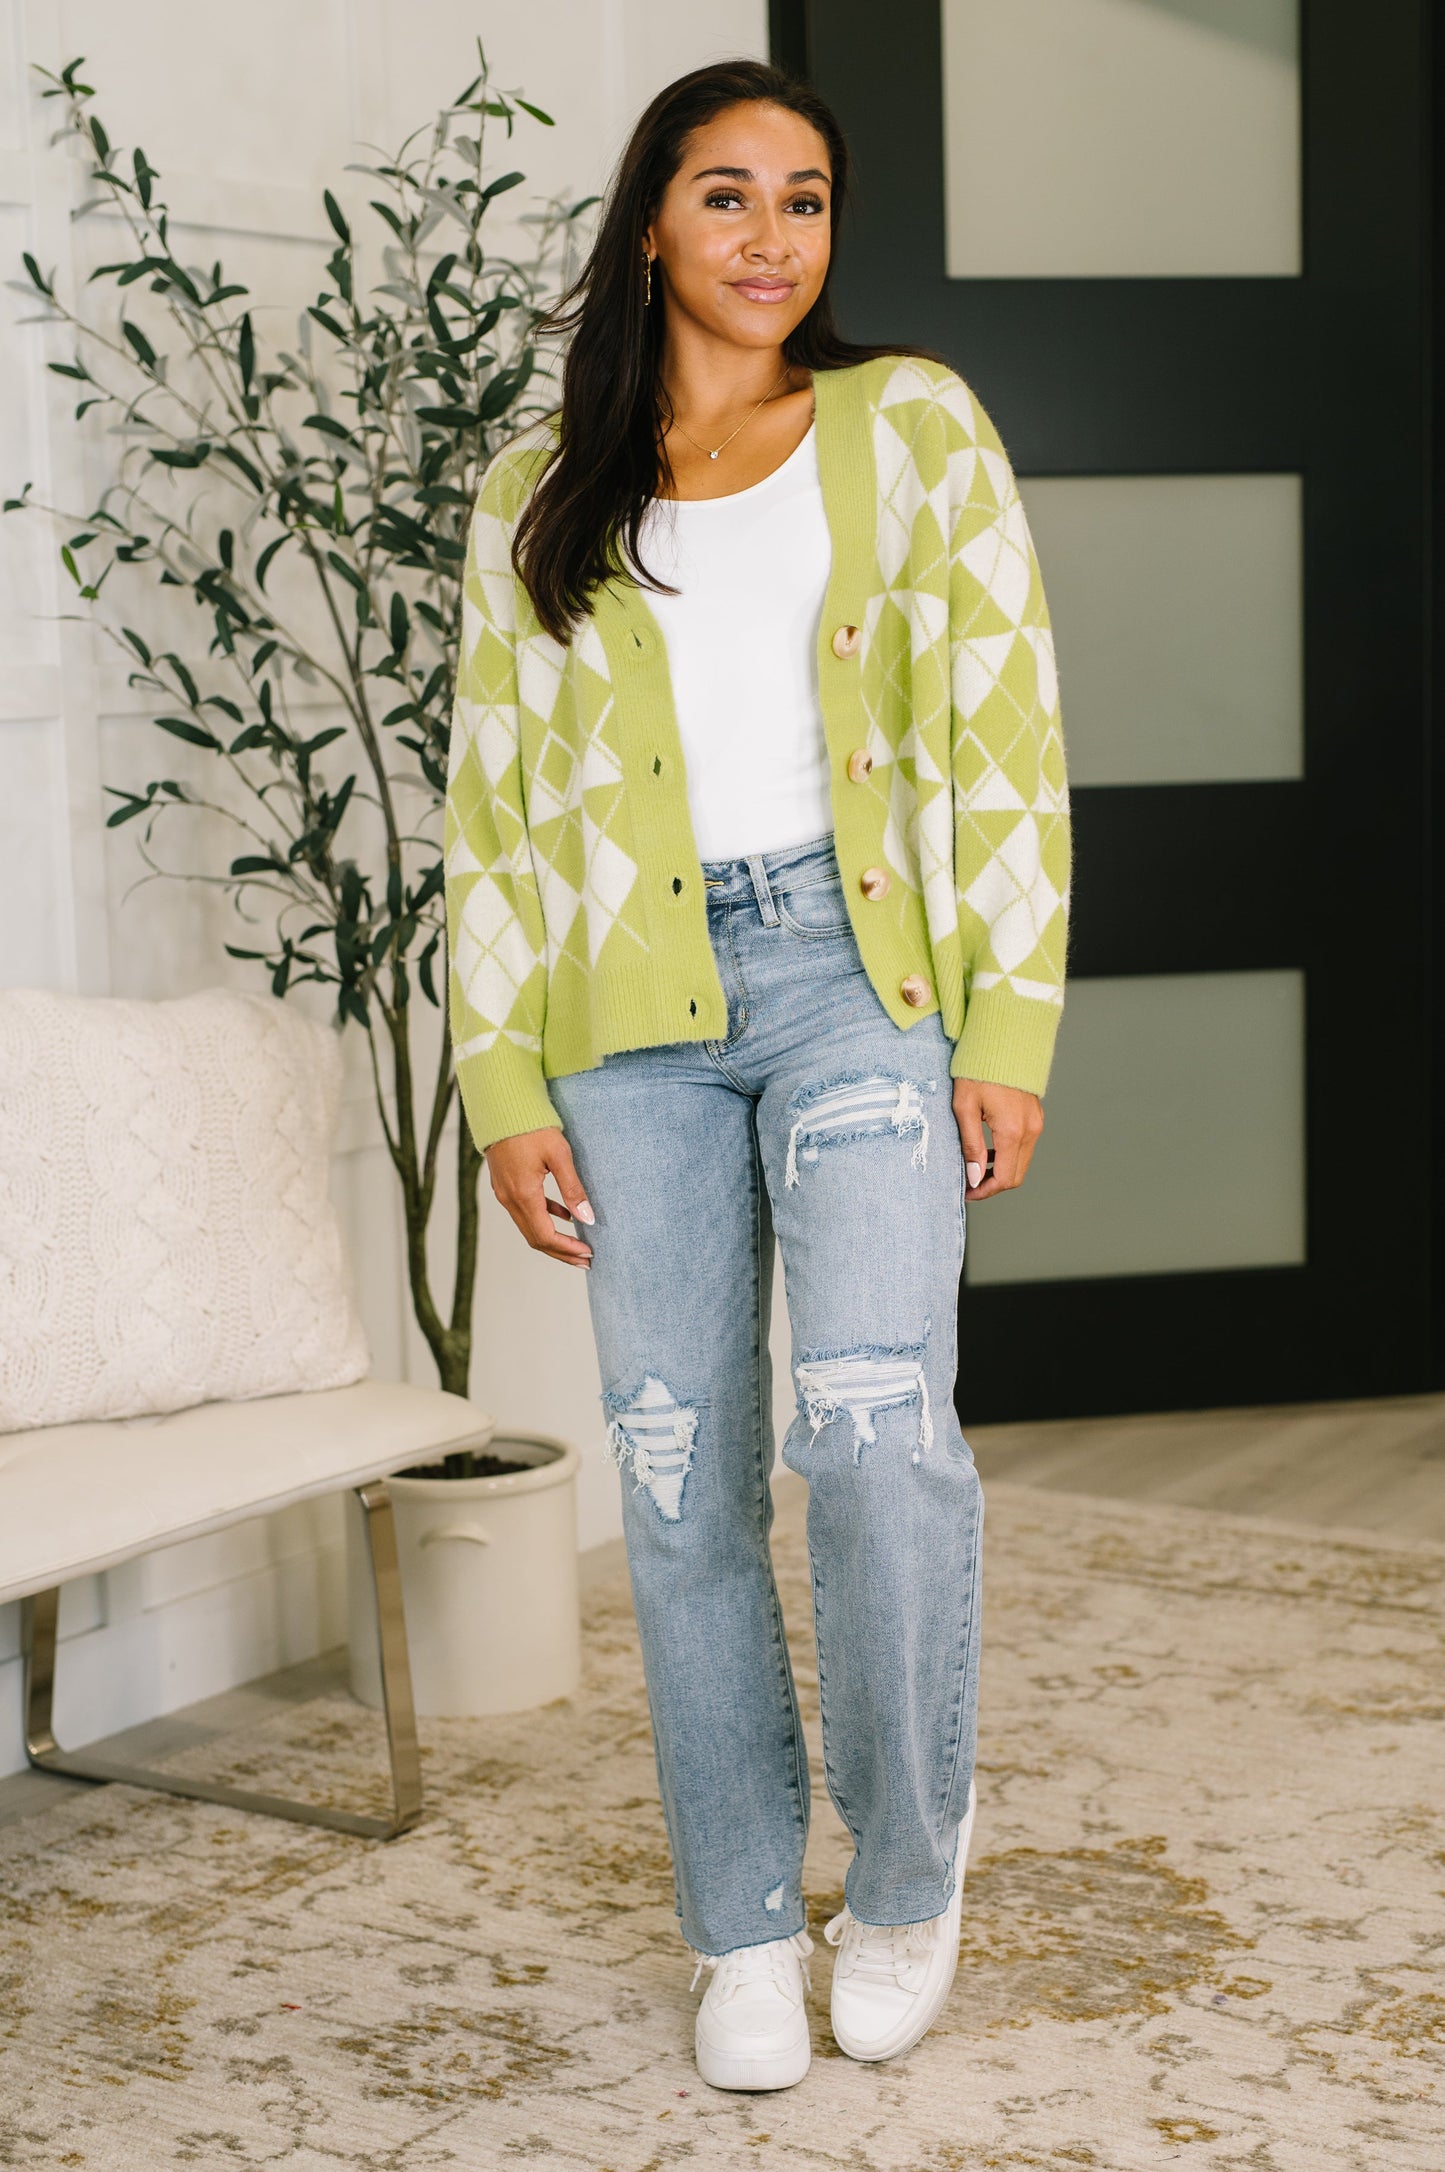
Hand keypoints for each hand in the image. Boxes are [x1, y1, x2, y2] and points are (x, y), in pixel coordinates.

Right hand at [484, 1126, 593, 1267]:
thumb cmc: (531, 1126)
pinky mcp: (505, 1184)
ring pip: (529, 1227)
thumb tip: (588, 1219)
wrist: (501, 1106)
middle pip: (536, 1239)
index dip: (567, 1249)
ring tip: (578, 1245)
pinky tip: (564, 1216)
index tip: (588, 1253)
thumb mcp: (559, 1155)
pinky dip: (545, 1218)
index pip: (545, 1236)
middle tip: (586, 1260)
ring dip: (553, 1239)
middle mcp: (510, 1199)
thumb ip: (573, 1189)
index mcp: (523, 1195)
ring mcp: (504, 1193)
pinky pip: (525, 1211)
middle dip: (562, 1252)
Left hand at [952, 1078, 1042, 1200]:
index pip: (1004, 1178)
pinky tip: (989, 1150)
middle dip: (993, 1184)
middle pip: (1016, 1175)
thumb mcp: (965, 1108)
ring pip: (1022, 1162)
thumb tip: (974, 1177)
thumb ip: (970, 1145)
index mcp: (1012, 1131)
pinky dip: (1009, 1155)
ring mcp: (1036, 1123)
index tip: (967, 1192)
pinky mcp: (1035, 1116)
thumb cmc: (978, 1070)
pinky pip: (1025, 1146)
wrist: (1003, 1041)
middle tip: (970, 1183)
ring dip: (1001, 1170)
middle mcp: (1030, 1130)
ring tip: (976, 1166)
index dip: (985, 1191)